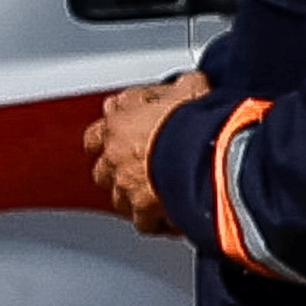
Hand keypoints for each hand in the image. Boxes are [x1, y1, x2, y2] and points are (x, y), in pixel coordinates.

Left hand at [86, 73, 210, 236]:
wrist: (205, 153)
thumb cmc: (194, 121)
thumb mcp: (190, 89)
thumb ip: (181, 87)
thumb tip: (189, 84)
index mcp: (120, 122)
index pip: (99, 129)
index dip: (116, 132)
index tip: (130, 133)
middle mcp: (116, 154)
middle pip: (103, 167)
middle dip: (118, 169)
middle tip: (141, 166)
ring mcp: (126, 185)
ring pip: (118, 197)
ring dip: (135, 196)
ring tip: (158, 194)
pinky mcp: (142, 211)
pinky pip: (144, 222)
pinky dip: (157, 221)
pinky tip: (172, 217)